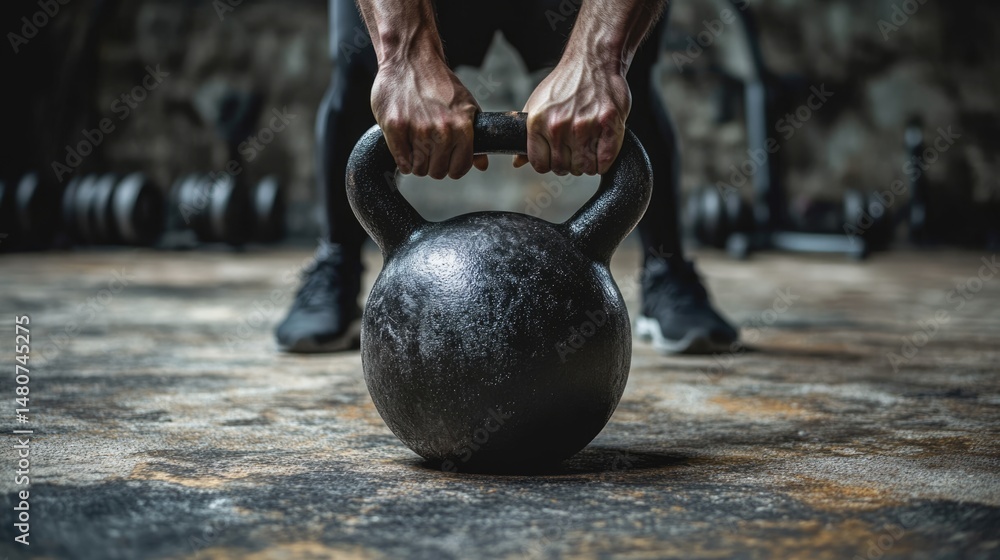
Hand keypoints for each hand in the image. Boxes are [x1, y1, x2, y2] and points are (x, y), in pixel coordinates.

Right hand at [371, 53, 487, 178]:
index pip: (459, 168)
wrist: (410, 58)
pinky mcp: (396, 127)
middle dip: (434, 164)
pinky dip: (403, 160)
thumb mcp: (465, 106)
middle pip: (438, 171)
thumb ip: (474, 137)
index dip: (453, 167)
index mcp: (462, 127)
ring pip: (419, 169)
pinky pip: (402, 161)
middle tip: (429, 150)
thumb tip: (482, 165)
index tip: (447, 160)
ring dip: (417, 162)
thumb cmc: (439, 83)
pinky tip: (405, 146)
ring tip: (417, 145)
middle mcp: (442, 131)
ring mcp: (417, 130)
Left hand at [514, 58, 630, 175]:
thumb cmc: (567, 83)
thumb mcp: (538, 105)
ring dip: (588, 163)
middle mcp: (559, 125)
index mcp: (538, 122)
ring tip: (589, 147)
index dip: (549, 163)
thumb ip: (528, 135)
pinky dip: (604, 161)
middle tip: (576, 149)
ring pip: (584, 168)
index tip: (556, 156)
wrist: (593, 60)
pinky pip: (604, 161)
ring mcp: (585, 126)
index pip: (539, 164)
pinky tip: (601, 149)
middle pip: (563, 168)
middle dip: (570, 163)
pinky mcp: (608, 124)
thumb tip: (517, 162)